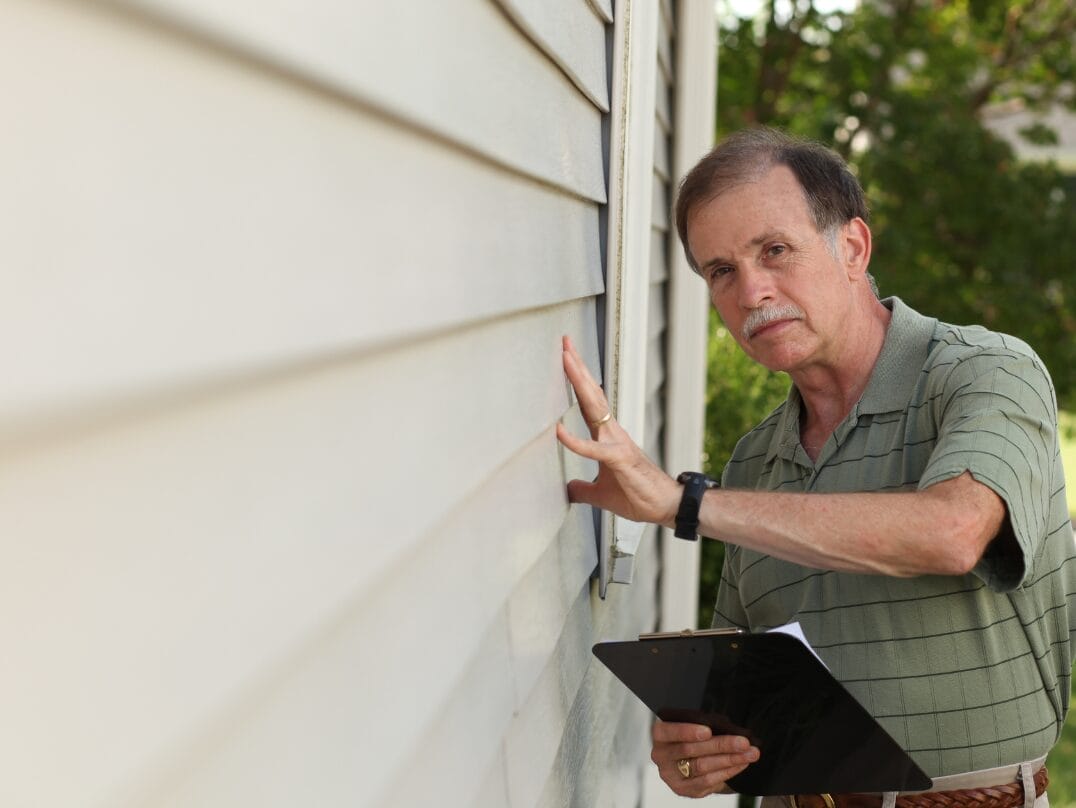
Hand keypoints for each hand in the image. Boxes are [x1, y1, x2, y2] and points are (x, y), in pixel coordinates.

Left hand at [555, 336, 680, 525]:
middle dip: (577, 368)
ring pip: (595, 407)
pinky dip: (575, 441)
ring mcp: (617, 443)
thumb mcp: (601, 493)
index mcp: (607, 435)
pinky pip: (594, 449)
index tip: (566, 359)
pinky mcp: (620, 460)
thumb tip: (567, 489)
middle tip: (565, 343)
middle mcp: (612, 432)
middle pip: (591, 394)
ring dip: (579, 383)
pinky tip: (559, 432)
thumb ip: (582, 488)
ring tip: (566, 360)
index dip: (577, 381)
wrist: (666, 506)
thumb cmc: (638, 496)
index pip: (589, 402)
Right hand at [651, 721, 759, 797]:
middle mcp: (661, 756)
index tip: (708, 731)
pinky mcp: (684, 789)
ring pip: (702, 766)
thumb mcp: (691, 726)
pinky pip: (708, 781)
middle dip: (720, 745)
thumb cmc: (690, 737)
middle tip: (742, 742)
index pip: (668, 732)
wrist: (686, 760)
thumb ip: (701, 726)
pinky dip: (728, 771)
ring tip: (749, 753)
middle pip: (691, 750)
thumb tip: (728, 727)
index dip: (687, 731)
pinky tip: (741, 763)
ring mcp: (671, 775)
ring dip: (729, 759)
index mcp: (660, 735)